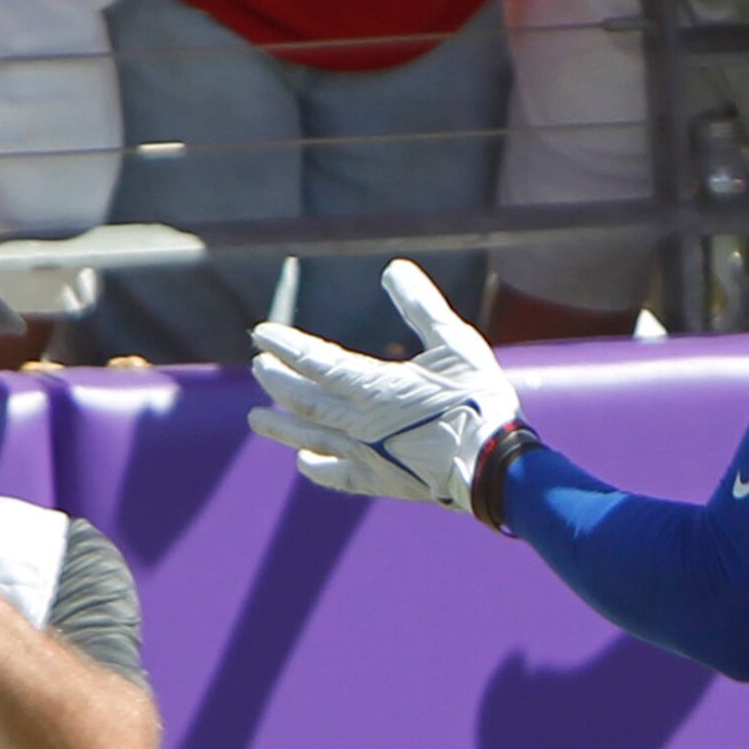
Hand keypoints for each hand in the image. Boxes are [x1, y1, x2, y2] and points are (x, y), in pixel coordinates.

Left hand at [248, 260, 522, 513]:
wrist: (493, 465)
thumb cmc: (478, 398)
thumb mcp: (455, 341)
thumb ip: (421, 306)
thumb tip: (394, 267)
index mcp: (373, 386)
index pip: (316, 362)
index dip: (287, 346)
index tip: (261, 334)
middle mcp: (359, 423)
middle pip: (306, 399)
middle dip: (278, 380)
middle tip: (256, 366)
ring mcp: (367, 455)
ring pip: (312, 438)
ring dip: (282, 427)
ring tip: (255, 419)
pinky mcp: (381, 481)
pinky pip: (339, 475)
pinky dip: (318, 468)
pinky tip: (304, 462)